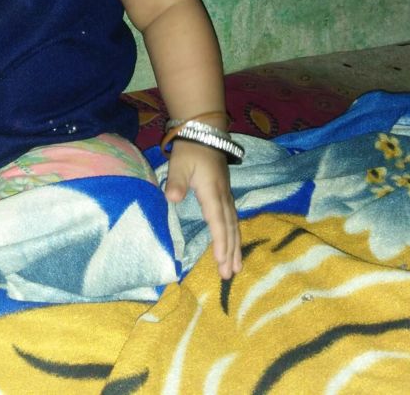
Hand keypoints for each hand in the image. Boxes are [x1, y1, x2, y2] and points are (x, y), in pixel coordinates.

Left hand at [164, 140, 241, 279]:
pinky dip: (234, 234)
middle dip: (230, 252)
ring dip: (235, 246)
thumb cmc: (191, 150)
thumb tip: (172, 198)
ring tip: (237, 267)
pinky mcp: (225, 193)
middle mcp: (223, 196)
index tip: (222, 261)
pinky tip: (234, 244)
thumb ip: (176, 182)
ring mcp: (226, 195)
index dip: (221, 242)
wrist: (205, 132)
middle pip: (229, 228)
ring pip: (233, 224)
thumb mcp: (180, 164)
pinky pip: (232, 218)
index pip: (218, 222)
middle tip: (229, 275)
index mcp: (212, 192)